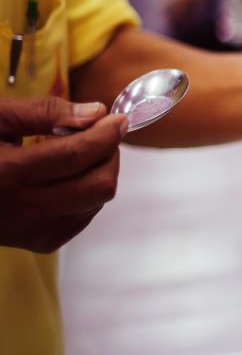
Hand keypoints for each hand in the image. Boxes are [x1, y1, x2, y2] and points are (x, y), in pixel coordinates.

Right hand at [0, 97, 126, 253]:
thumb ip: (44, 112)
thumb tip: (96, 113)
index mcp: (7, 173)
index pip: (76, 155)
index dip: (106, 135)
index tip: (118, 119)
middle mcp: (21, 209)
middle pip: (98, 185)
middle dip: (109, 155)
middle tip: (99, 135)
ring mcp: (32, 231)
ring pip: (97, 202)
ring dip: (99, 172)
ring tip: (74, 154)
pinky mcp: (41, 242)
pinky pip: (85, 216)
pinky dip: (87, 193)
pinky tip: (65, 178)